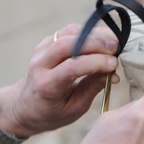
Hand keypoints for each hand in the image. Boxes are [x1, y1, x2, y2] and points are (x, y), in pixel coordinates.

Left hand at [0, 25, 119, 137]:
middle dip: (95, 43)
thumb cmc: (53, 111)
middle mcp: (40, 64)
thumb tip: (113, 73)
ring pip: (69, 33)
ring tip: (113, 41)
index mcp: (47, 85)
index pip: (72, 66)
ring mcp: (41, 50)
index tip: (114, 64)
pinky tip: (101, 40)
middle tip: (117, 47)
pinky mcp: (46, 42)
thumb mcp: (75, 108)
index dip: (96, 62)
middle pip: (68, 44)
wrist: (26, 105)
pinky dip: (87, 33)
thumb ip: (92, 88)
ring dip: (94, 34)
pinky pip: (68, 32)